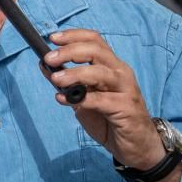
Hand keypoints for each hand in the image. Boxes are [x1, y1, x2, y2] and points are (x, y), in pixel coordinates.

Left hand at [42, 29, 174, 181]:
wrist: (136, 145)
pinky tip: (64, 101)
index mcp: (111, 65)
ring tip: (56, 79)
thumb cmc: (109, 118)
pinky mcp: (126, 108)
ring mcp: (125, 89)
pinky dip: (80, 99)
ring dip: (74, 74)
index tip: (52, 38)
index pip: (95, 40)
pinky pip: (101, 100)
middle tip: (49, 58)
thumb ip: (67, 82)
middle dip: (69, 52)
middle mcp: (120, 73)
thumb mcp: (83, 97)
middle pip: (96, 51)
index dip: (73, 36)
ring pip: (100, 73)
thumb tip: (44, 65)